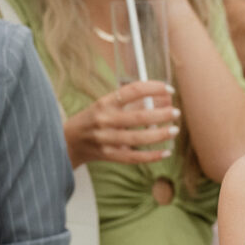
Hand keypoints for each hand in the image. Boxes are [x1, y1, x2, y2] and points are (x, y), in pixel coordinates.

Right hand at [64, 80, 179, 165]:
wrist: (69, 141)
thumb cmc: (94, 119)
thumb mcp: (108, 106)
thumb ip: (135, 102)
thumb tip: (166, 99)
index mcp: (104, 103)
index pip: (132, 91)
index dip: (153, 88)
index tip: (170, 89)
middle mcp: (104, 120)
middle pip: (138, 117)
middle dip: (161, 114)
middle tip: (176, 112)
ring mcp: (105, 139)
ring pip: (137, 138)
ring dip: (159, 134)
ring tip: (175, 130)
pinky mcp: (108, 155)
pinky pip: (133, 157)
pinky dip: (151, 156)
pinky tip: (166, 152)